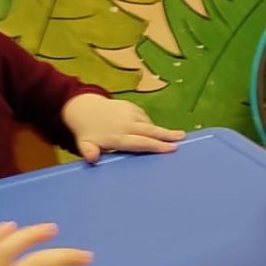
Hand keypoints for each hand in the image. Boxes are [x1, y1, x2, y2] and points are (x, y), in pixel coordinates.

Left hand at [62, 93, 184, 162]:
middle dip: (167, 135)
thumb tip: (91, 158)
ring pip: (149, 124)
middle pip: (150, 131)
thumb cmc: (87, 132)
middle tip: (182, 138)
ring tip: (177, 136)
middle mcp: (126, 124)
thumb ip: (88, 152)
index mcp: (117, 137)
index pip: (140, 143)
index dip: (156, 146)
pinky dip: (151, 125)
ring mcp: (129, 113)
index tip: (170, 148)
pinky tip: (155, 132)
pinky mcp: (131, 107)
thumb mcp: (84, 143)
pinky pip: (145, 118)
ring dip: (162, 131)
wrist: (82, 107)